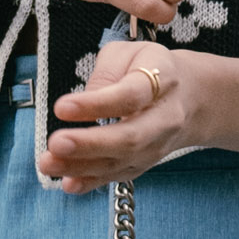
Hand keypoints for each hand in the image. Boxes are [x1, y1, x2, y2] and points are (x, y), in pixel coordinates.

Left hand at [39, 41, 199, 193]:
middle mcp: (164, 119)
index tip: (62, 107)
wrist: (190, 98)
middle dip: (89, 144)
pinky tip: (67, 184)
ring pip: (119, 162)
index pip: (130, 96)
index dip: (96, 104)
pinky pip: (116, 177)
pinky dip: (91, 183)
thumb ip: (104, 73)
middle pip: (129, 137)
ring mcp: (155, 146)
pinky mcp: (143, 164)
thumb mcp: (129, 54)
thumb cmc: (150, 69)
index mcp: (163, 80)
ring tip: (48, 163)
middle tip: (56, 143)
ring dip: (81, 166)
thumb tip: (80, 105)